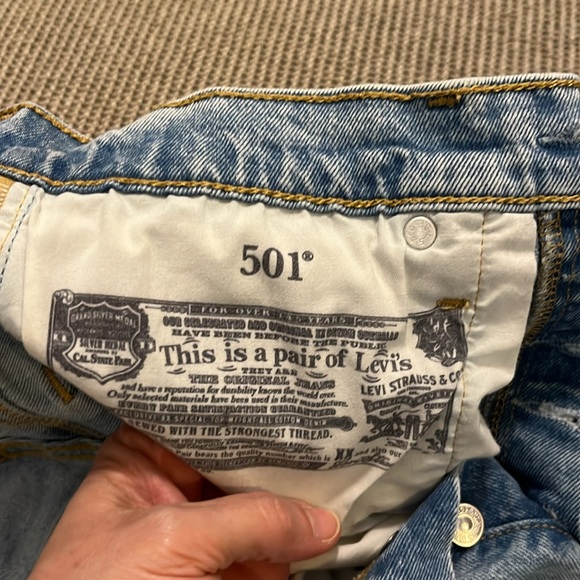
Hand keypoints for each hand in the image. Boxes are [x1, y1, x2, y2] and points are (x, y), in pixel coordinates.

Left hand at [30, 424, 339, 578]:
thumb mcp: (170, 539)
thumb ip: (252, 520)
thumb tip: (326, 523)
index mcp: (141, 460)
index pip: (199, 417)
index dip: (242, 404)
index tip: (288, 390)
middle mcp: (175, 487)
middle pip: (236, 457)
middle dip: (277, 447)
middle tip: (325, 423)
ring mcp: (204, 530)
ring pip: (258, 499)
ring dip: (295, 488)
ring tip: (338, 457)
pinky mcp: (226, 568)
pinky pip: (267, 544)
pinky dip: (296, 534)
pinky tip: (330, 503)